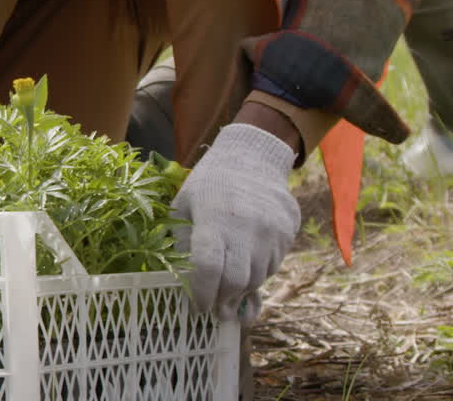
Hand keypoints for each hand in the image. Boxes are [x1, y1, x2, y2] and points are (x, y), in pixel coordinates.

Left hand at [171, 123, 299, 321]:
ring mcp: (271, 233)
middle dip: (222, 300)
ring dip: (240, 290)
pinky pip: (271, 267)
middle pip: (236, 281)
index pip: (209, 267)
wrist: (251, 160)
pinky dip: (256, 275)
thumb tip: (184, 283)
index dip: (202, 293)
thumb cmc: (208, 185)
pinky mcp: (286, 236)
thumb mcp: (183, 206)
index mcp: (213, 219)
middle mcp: (246, 228)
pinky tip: (244, 266)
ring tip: (226, 290)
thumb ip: (182, 242)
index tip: (196, 306)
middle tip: (213, 308)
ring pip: (256, 278)